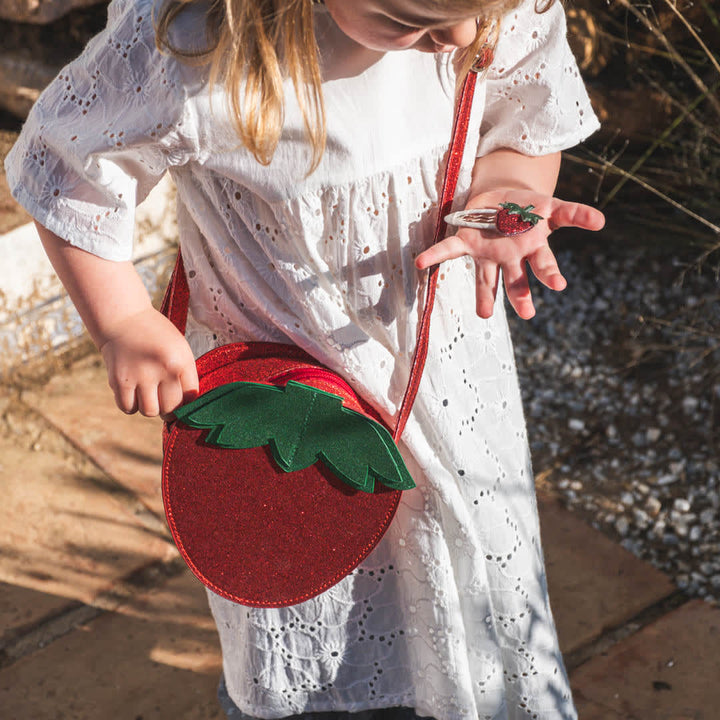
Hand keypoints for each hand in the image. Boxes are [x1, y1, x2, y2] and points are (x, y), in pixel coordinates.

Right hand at [99, 307, 198, 417]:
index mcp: (181, 361)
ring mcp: (139, 375)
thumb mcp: (180, 349)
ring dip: (150, 407)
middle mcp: (162, 369)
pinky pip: (128, 407)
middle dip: (168, 407)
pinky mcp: (119, 380)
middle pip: (170, 408)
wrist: (124, 318)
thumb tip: (186, 409)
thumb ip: (185, 376)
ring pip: (150, 411)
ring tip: (148, 393)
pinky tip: (133, 392)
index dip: (186, 402)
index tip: (181, 398)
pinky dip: (131, 405)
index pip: (191, 397)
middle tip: (163, 397)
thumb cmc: (156, 337)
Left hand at [415, 189, 604, 318]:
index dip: (549, 273)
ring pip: (487, 278)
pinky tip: (419, 263)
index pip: (544, 264)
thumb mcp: (553, 207)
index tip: (559, 286)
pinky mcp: (466, 242)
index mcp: (532, 249)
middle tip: (528, 314)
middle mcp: (511, 258)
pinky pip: (448, 250)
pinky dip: (433, 256)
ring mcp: (488, 254)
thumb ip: (575, 214)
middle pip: (517, 280)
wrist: (505, 197)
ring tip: (485, 315)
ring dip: (486, 296)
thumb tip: (602, 221)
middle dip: (521, 296)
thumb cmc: (530, 208)